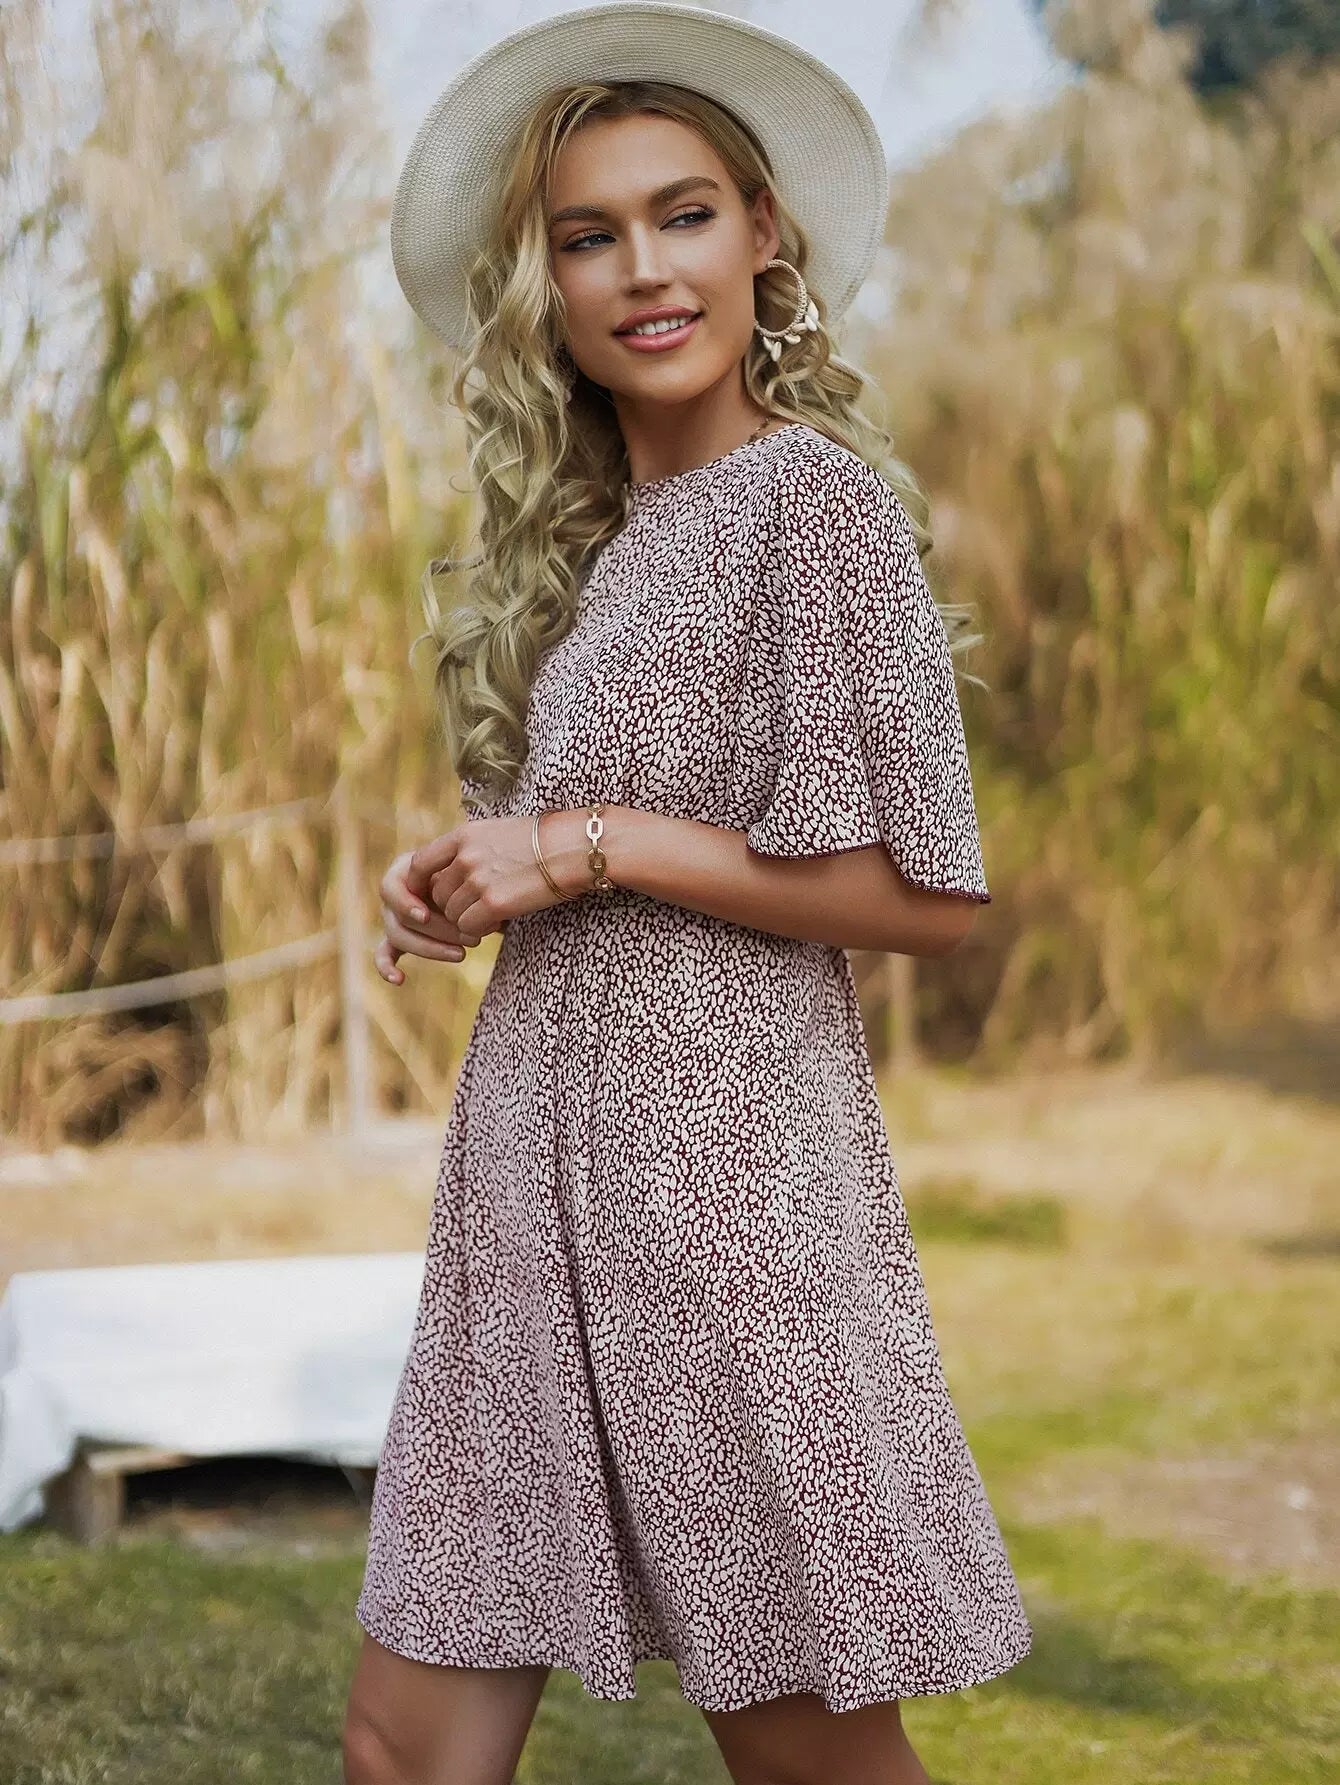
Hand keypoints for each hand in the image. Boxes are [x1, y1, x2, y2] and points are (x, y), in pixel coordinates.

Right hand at [373, 846, 471, 985]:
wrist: (474, 883)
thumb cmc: (473, 872)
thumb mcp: (469, 869)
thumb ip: (464, 880)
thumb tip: (479, 906)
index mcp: (405, 871)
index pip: (391, 889)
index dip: (405, 904)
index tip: (424, 917)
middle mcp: (395, 895)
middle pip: (400, 918)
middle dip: (436, 931)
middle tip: (472, 940)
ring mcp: (393, 918)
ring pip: (398, 938)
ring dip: (430, 949)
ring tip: (462, 954)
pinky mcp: (396, 939)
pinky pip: (384, 954)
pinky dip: (387, 967)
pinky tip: (399, 979)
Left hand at [415, 809, 591, 942]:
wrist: (573, 848)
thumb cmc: (544, 840)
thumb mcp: (499, 832)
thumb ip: (472, 849)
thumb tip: (453, 872)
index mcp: (464, 836)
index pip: (421, 863)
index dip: (419, 884)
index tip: (427, 896)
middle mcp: (465, 857)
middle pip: (438, 894)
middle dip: (454, 905)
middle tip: (479, 907)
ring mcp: (478, 880)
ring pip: (453, 913)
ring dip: (469, 918)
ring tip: (495, 911)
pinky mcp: (494, 903)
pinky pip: (469, 927)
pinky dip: (481, 929)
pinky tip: (500, 920)